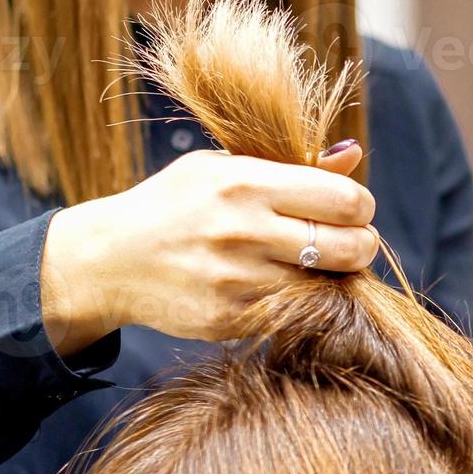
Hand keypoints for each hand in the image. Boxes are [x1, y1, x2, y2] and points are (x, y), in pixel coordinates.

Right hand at [40, 144, 373, 351]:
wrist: (110, 259)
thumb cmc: (178, 204)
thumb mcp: (224, 166)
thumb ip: (292, 163)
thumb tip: (353, 154)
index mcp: (246, 183)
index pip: (345, 199)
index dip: (361, 206)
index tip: (352, 209)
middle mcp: (244, 231)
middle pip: (351, 247)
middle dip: (362, 245)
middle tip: (350, 242)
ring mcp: (237, 281)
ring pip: (328, 286)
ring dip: (331, 277)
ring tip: (309, 263)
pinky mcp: (230, 319)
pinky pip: (295, 313)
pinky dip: (299, 302)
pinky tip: (276, 285)